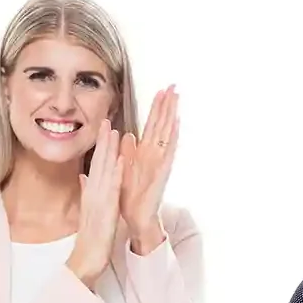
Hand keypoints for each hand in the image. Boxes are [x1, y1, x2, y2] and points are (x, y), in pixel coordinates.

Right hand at [68, 121, 127, 285]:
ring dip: (109, 151)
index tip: (104, 128)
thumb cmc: (91, 236)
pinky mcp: (107, 209)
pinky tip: (121, 161)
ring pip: (105, 171)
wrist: (87, 258)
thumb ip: (86, 192)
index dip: (100, 146)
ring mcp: (99, 200)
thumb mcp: (88, 210)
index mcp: (91, 192)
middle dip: (103, 141)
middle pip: (98, 162)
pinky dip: (116, 174)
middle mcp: (94, 193)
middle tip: (107, 120)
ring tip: (114, 131)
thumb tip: (82, 177)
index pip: (95, 164)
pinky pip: (112, 189)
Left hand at [119, 87, 177, 254]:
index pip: (152, 125)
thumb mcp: (125, 168)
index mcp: (145, 152)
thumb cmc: (131, 195)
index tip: (160, 91)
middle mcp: (154, 154)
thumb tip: (127, 135)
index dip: (156, 108)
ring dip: (171, 115)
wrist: (136, 216)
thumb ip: (127, 151)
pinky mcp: (162, 172)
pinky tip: (177, 124)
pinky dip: (173, 138)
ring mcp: (160, 162)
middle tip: (173, 85)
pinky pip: (169, 152)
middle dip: (167, 105)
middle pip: (162, 124)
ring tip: (176, 98)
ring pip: (167, 133)